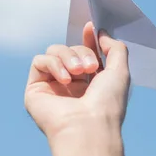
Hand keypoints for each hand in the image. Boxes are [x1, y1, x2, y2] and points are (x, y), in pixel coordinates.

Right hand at [24, 21, 130, 140]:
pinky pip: (39, 61)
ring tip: (79, 72)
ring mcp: (52, 86)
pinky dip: (53, 64)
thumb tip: (101, 34)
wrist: (89, 128)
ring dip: (68, 56)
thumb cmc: (107, 105)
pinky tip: (65, 79)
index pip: (85, 53)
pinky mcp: (35, 88)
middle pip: (71, 49)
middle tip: (91, 67)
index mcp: (91, 83)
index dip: (88, 38)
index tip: (91, 27)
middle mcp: (70, 85)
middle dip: (82, 51)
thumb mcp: (121, 71)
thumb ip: (115, 48)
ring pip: (54, 51)